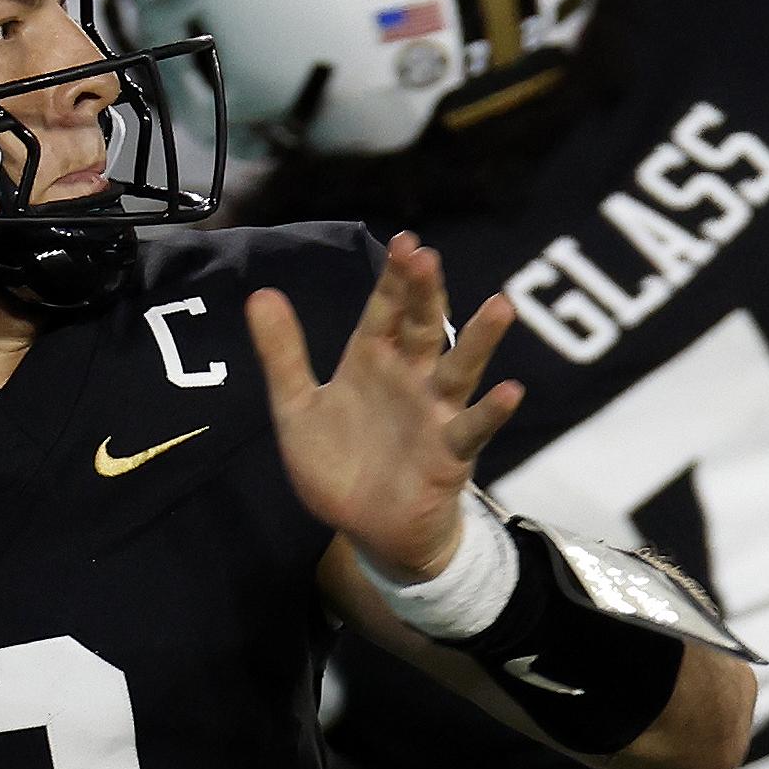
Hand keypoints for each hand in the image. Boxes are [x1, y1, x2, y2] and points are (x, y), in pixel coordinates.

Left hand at [247, 232, 522, 580]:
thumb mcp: (297, 407)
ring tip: (500, 305)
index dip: (394, 279)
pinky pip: (473, 428)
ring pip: (459, 369)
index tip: (405, 241)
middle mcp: (410, 379)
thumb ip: (282, 354)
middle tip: (427, 257)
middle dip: (425, 293)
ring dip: (478, 340)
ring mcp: (434, 414)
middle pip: (423, 328)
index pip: (385, 311)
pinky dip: (491, 412)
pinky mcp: (450, 453)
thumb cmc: (338, 462)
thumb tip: (259, 294)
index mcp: (372, 362)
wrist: (365, 527)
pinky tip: (509, 391)